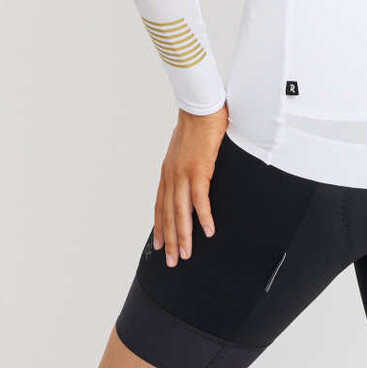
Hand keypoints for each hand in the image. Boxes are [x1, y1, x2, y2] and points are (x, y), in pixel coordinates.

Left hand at [153, 103, 228, 265]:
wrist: (199, 106)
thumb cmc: (197, 121)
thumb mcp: (187, 147)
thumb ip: (188, 161)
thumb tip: (194, 167)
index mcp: (168, 171)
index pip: (161, 205)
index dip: (160, 226)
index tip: (160, 244)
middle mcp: (171, 175)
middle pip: (168, 214)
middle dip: (170, 240)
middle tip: (172, 261)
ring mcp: (183, 174)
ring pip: (180, 212)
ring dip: (183, 236)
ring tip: (185, 255)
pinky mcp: (198, 170)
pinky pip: (200, 200)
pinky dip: (202, 217)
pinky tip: (206, 231)